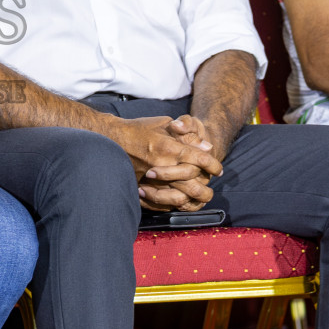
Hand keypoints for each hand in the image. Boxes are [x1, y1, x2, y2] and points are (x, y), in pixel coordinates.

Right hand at [107, 115, 221, 210]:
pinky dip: (173, 204)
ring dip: (192, 199)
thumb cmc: (138, 129)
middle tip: (211, 187)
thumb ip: (185, 134)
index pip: (199, 158)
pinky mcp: (141, 187)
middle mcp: (162, 164)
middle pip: (193, 182)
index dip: (213, 165)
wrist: (110, 137)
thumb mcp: (163, 124)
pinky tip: (179, 200)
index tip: (218, 169)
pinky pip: (161, 202)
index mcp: (168, 146)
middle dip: (207, 187)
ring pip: (179, 197)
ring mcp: (151, 179)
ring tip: (198, 198)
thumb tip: (206, 146)